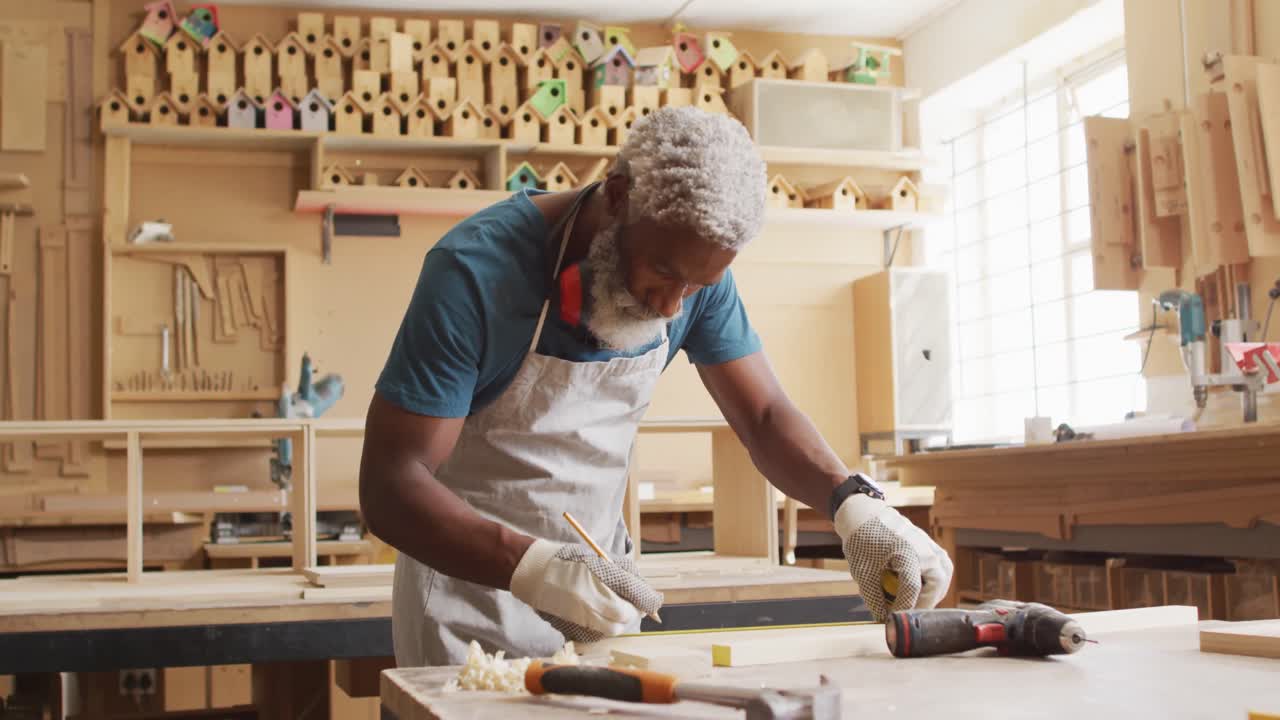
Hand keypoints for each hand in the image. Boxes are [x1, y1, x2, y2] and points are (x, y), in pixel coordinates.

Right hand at [509, 539, 663, 642]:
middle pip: (625, 617)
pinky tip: (600, 614)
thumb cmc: (568, 560)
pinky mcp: (572, 626)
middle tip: (632, 604)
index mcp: (600, 579)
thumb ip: (623, 575)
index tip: (652, 601)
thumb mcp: (599, 560)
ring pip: (612, 629)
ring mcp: (581, 615)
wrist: (534, 572)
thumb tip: (645, 592)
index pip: (636, 597)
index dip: (648, 601)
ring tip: (616, 608)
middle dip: (633, 612)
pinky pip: (598, 633)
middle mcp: (592, 601)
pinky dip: (605, 626)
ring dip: (620, 621)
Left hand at [834, 494, 953, 621]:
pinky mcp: (929, 544)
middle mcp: (923, 548)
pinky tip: (921, 587)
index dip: (905, 608)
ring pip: (944, 574)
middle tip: (911, 611)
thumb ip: (873, 597)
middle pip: (938, 582)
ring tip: (917, 600)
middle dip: (926, 601)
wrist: (862, 513)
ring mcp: (929, 544)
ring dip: (934, 591)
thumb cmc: (861, 539)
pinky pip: (942, 565)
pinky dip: (935, 579)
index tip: (895, 619)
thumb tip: (882, 619)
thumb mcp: (863, 571)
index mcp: (906, 552)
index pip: (912, 588)